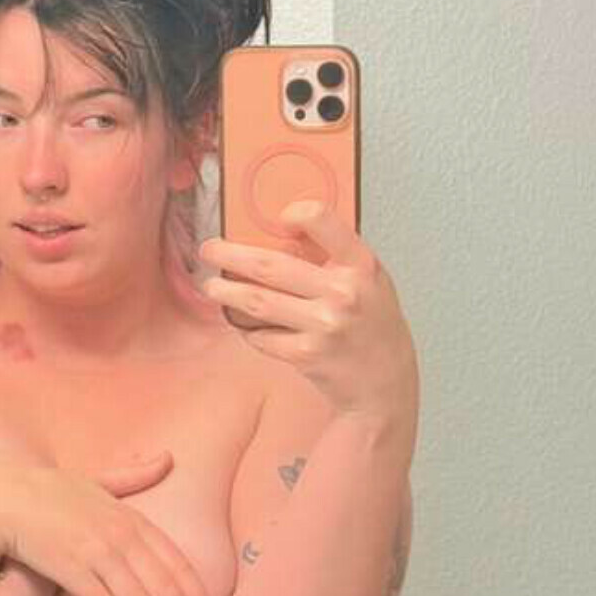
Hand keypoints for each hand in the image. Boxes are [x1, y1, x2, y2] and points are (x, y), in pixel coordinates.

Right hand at [0, 452, 215, 595]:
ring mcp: (98, 554)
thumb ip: (135, 476)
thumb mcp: (99, 480)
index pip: (179, 564)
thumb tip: (168, 458)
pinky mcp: (72, 570)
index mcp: (133, 519)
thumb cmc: (52, 491)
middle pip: (166, 590)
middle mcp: (122, 537)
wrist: (5, 497)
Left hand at [198, 201, 419, 427]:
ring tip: (212, 286)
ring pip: (258, 301)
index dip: (297, 212)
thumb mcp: (369, 282)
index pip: (324, 221)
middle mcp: (344, 292)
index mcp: (361, 266)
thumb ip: (336, 257)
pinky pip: (262, 336)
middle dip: (231, 255)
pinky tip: (244, 323)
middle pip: (271, 266)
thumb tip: (283, 232)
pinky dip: (249, 329)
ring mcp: (324, 325)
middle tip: (209, 250)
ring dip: (227, 292)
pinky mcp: (306, 355)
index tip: (278, 216)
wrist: (386, 382)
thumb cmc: (373, 327)